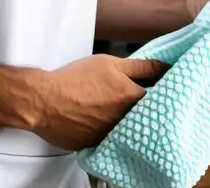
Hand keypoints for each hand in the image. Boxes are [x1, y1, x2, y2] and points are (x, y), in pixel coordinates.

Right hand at [29, 54, 167, 150]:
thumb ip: (142, 67)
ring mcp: (111, 135)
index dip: (159, 92)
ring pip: (126, 128)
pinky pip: (109, 139)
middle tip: (131, 98)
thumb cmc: (76, 79)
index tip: (156, 88)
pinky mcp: (96, 145)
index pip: (160, 97)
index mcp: (132, 98)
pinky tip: (97, 120)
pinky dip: (107, 130)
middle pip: (144, 115)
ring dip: (125, 120)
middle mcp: (125, 120)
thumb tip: (165, 67)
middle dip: (143, 107)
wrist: (45, 100)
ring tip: (110, 108)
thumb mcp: (111, 63)